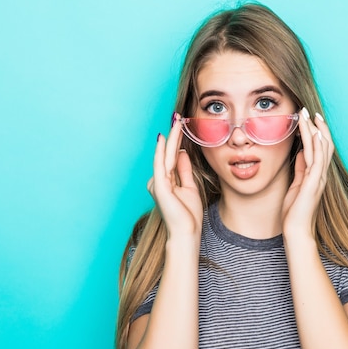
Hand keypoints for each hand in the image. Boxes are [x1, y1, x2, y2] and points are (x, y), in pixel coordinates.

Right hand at [148, 113, 203, 238]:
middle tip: (178, 116)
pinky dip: (161, 151)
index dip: (177, 140)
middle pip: (168, 152)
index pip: (172, 155)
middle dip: (174, 134)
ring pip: (165, 155)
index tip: (182, 124)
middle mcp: (159, 180)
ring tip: (176, 120)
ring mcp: (158, 183)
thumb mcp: (189, 187)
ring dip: (171, 137)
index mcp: (166, 181)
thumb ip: (184, 170)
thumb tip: (181, 153)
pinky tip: (163, 138)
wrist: (186, 233)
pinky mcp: (159, 186)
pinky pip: (160, 164)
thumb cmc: (188, 215)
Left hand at [282, 107, 334, 236]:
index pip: (319, 149)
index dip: (316, 132)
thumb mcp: (296, 184)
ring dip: (315, 130)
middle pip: (324, 144)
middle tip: (311, 110)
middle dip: (318, 126)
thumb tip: (301, 152)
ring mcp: (319, 178)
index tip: (310, 118)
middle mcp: (321, 174)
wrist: (297, 230)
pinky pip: (317, 160)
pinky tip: (314, 133)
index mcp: (316, 174)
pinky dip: (316, 145)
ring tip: (309, 115)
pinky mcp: (313, 182)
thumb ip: (300, 168)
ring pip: (320, 149)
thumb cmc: (295, 211)